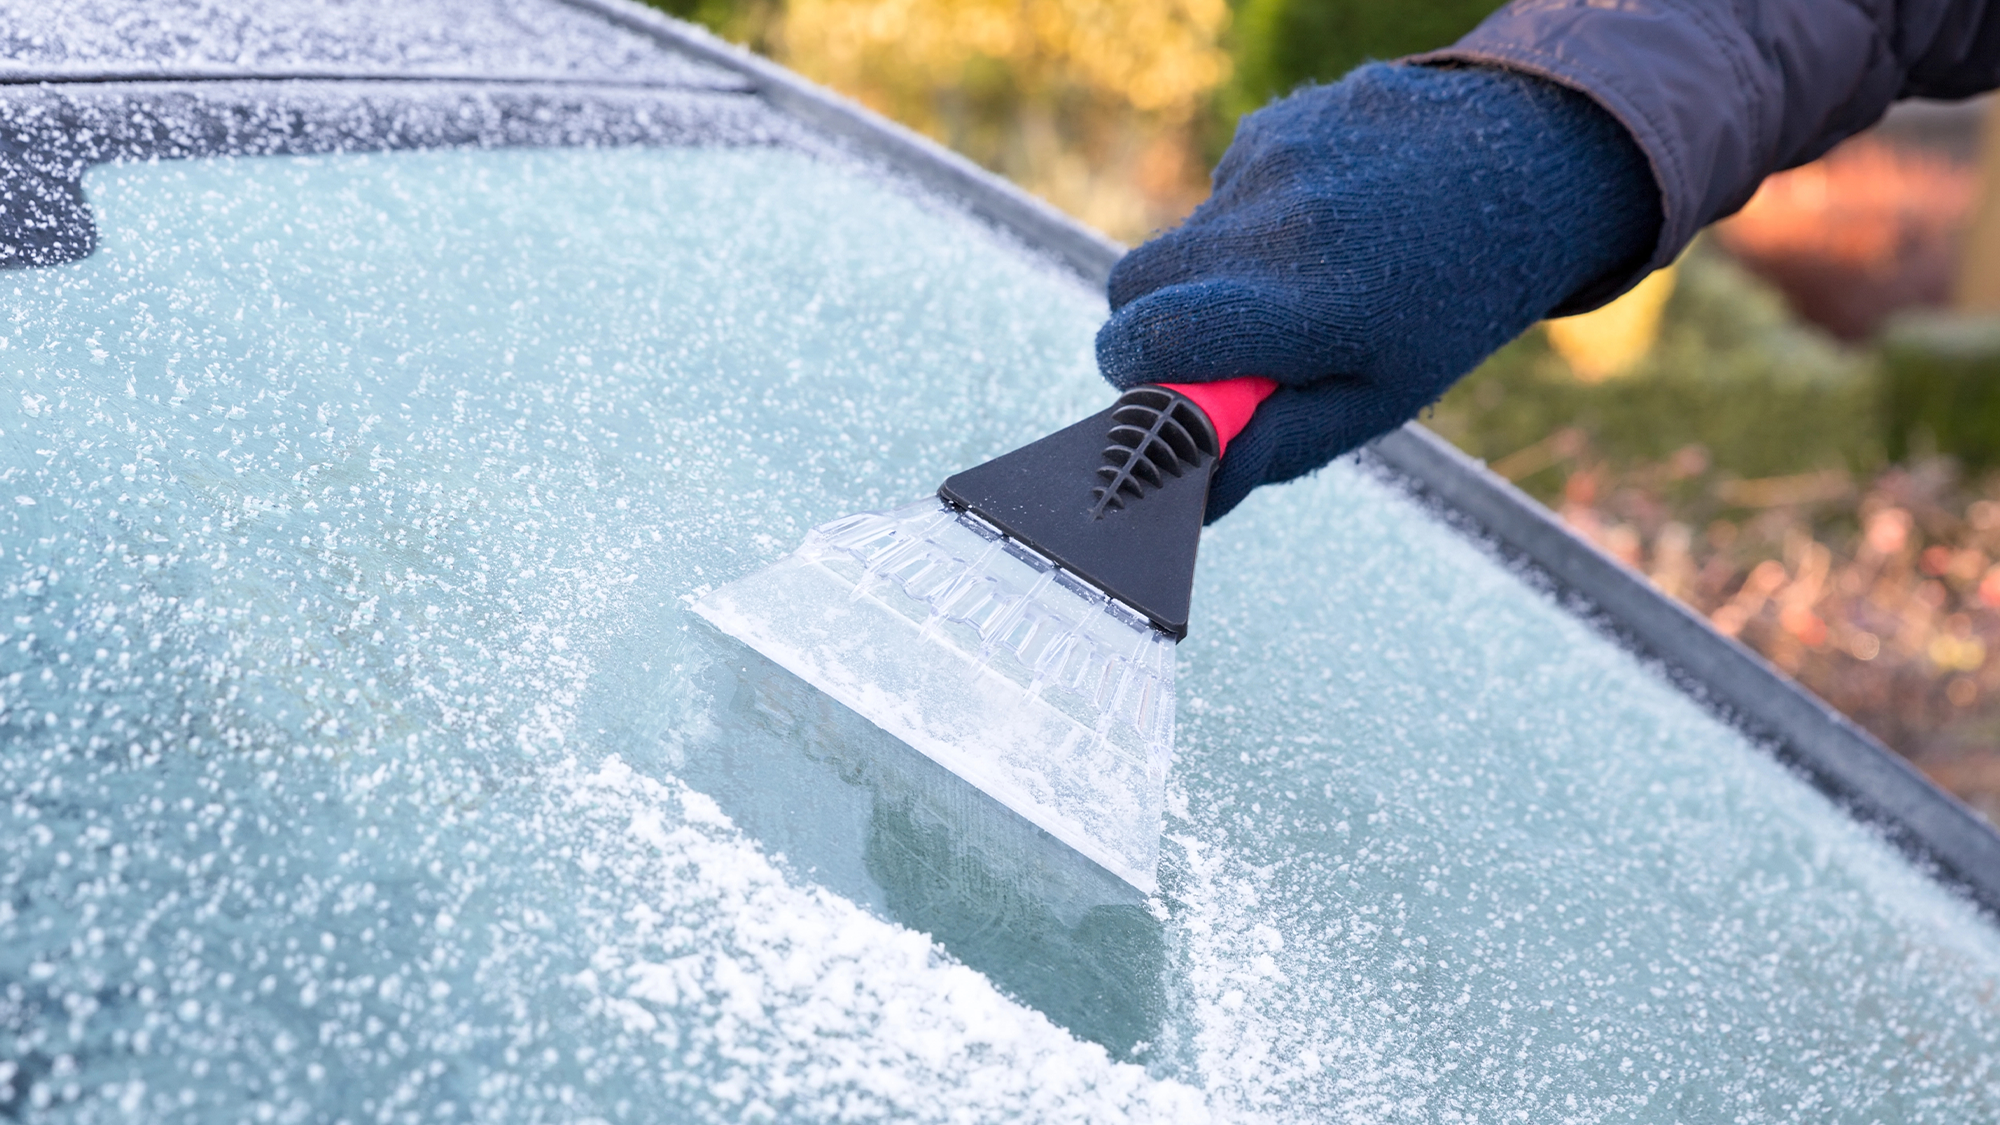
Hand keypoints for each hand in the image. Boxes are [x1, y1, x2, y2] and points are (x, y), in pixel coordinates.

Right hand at [1096, 63, 1659, 520]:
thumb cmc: (1452, 303)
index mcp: (1304, 307)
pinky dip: (1249, 219)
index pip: (1148, 337)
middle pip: (1131, 284)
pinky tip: (1320, 222)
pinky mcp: (1271, 125)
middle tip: (1223, 346)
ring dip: (1213, 272)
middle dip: (1155, 323)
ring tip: (1301, 277)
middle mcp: (1275, 225)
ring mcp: (1270, 163)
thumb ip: (1277, 444)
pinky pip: (1218, 192)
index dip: (1134, 373)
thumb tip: (1192, 493)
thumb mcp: (1380, 397)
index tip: (1160, 390)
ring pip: (1178, 239)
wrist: (1527, 165)